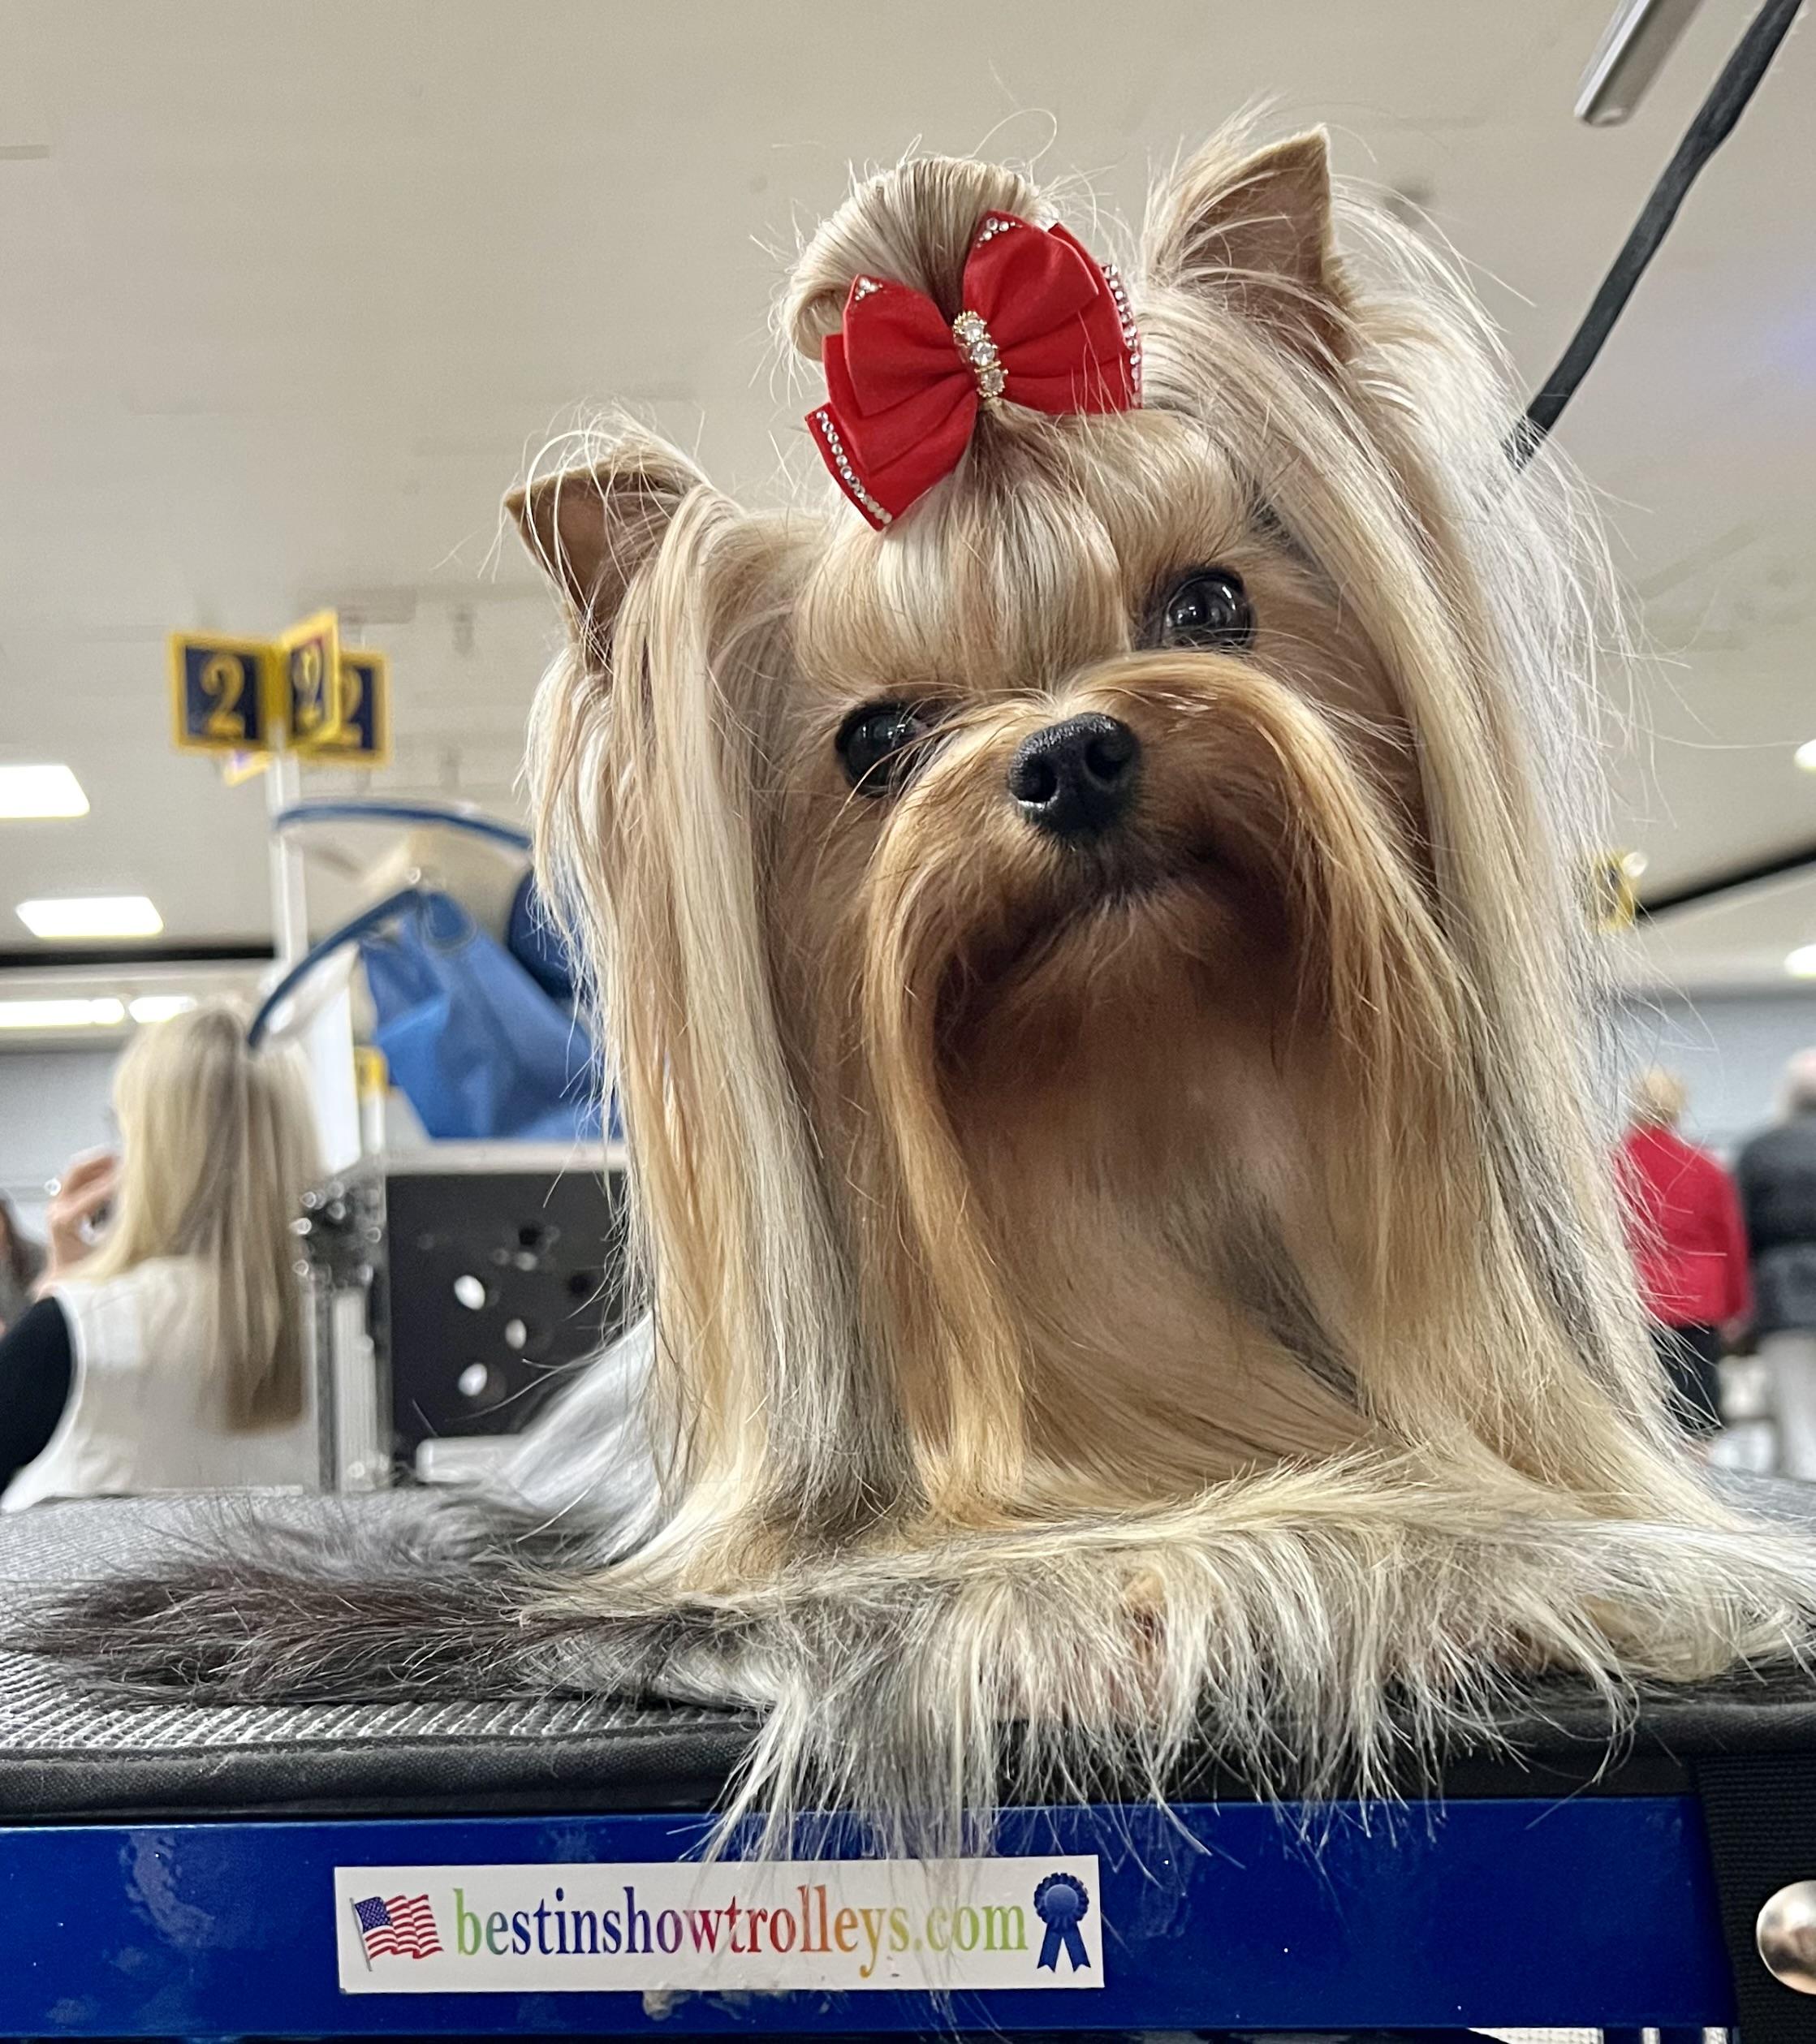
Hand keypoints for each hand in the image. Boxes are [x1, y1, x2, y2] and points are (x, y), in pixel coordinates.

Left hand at [41, 1149, 118, 1282]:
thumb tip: (147, 1224)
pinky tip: (117, 1172)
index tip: (131, 1179)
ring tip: (126, 1162)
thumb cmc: (85, 1270)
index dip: (109, 1187)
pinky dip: (99, 1171)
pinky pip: (81, 1179)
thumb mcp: (105, 1258)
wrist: (64, 1278)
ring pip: (78, 1172)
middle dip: (101, 1161)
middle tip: (128, 1158)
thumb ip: (123, 1239)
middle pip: (76, 1172)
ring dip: (101, 1163)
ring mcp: (58, 1203)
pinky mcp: (65, 1202)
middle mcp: (57, 1209)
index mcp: (63, 1223)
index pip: (86, 1198)